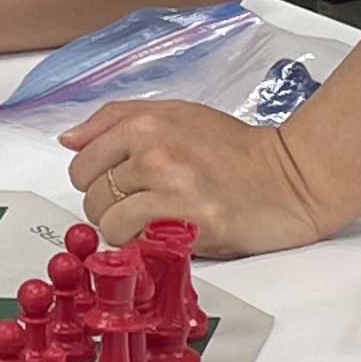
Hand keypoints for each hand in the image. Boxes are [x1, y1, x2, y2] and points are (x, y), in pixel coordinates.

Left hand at [60, 98, 334, 255]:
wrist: (291, 177)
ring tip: (155, 225)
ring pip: (108, 223)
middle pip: (91, 195)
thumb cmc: (236, 149)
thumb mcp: (177, 114)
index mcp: (147, 123)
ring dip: (124, 232)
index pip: (82, 161)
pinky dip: (142, 247)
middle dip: (109, 208)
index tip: (119, 188)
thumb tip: (69, 139)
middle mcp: (154, 153)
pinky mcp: (190, 224)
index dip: (94, 181)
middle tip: (142, 208)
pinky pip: (135, 243)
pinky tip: (166, 238)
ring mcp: (172, 189)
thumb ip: (117, 120)